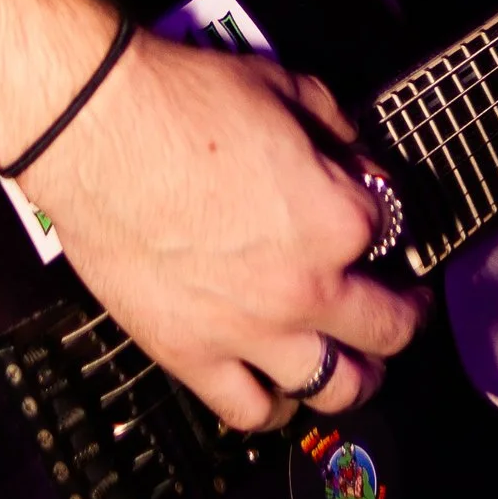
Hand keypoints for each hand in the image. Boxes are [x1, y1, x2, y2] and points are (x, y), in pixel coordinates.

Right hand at [22, 32, 425, 432]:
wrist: (94, 132)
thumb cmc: (181, 103)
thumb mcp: (283, 87)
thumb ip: (332, 126)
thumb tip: (351, 151)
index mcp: (338, 221)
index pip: (392, 231)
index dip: (384, 216)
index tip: (372, 212)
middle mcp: (306, 289)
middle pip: (387, 328)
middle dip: (404, 315)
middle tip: (402, 305)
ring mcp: (250, 333)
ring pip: (336, 389)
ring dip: (358, 377)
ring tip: (357, 364)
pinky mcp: (191, 356)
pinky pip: (252, 411)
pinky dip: (276, 407)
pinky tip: (282, 390)